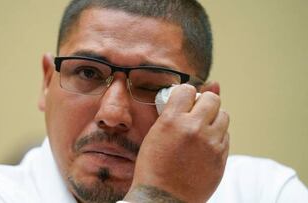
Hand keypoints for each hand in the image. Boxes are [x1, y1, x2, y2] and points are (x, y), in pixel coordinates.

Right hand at [125, 82, 228, 202]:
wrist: (163, 198)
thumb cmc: (154, 166)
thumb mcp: (156, 133)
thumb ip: (175, 111)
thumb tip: (203, 87)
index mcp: (172, 120)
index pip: (188, 90)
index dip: (186, 95)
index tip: (184, 101)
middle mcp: (194, 128)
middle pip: (212, 99)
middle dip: (204, 103)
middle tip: (196, 114)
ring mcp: (210, 144)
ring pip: (223, 116)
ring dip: (213, 119)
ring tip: (201, 131)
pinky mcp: (221, 158)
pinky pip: (225, 136)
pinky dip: (216, 137)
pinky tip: (204, 147)